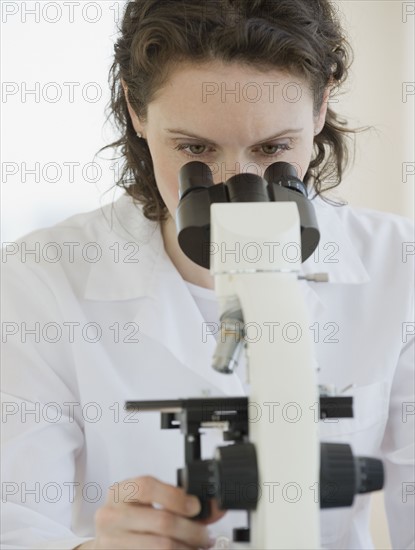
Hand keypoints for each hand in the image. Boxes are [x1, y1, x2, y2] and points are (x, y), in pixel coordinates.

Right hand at [75, 475, 225, 548]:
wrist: (108, 539)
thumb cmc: (131, 516)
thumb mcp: (147, 501)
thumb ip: (178, 500)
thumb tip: (214, 507)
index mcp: (119, 493)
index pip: (147, 487)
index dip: (175, 496)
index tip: (195, 507)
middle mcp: (111, 516)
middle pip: (161, 521)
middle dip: (192, 529)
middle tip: (205, 535)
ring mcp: (112, 542)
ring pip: (161, 546)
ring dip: (187, 547)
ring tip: (198, 546)